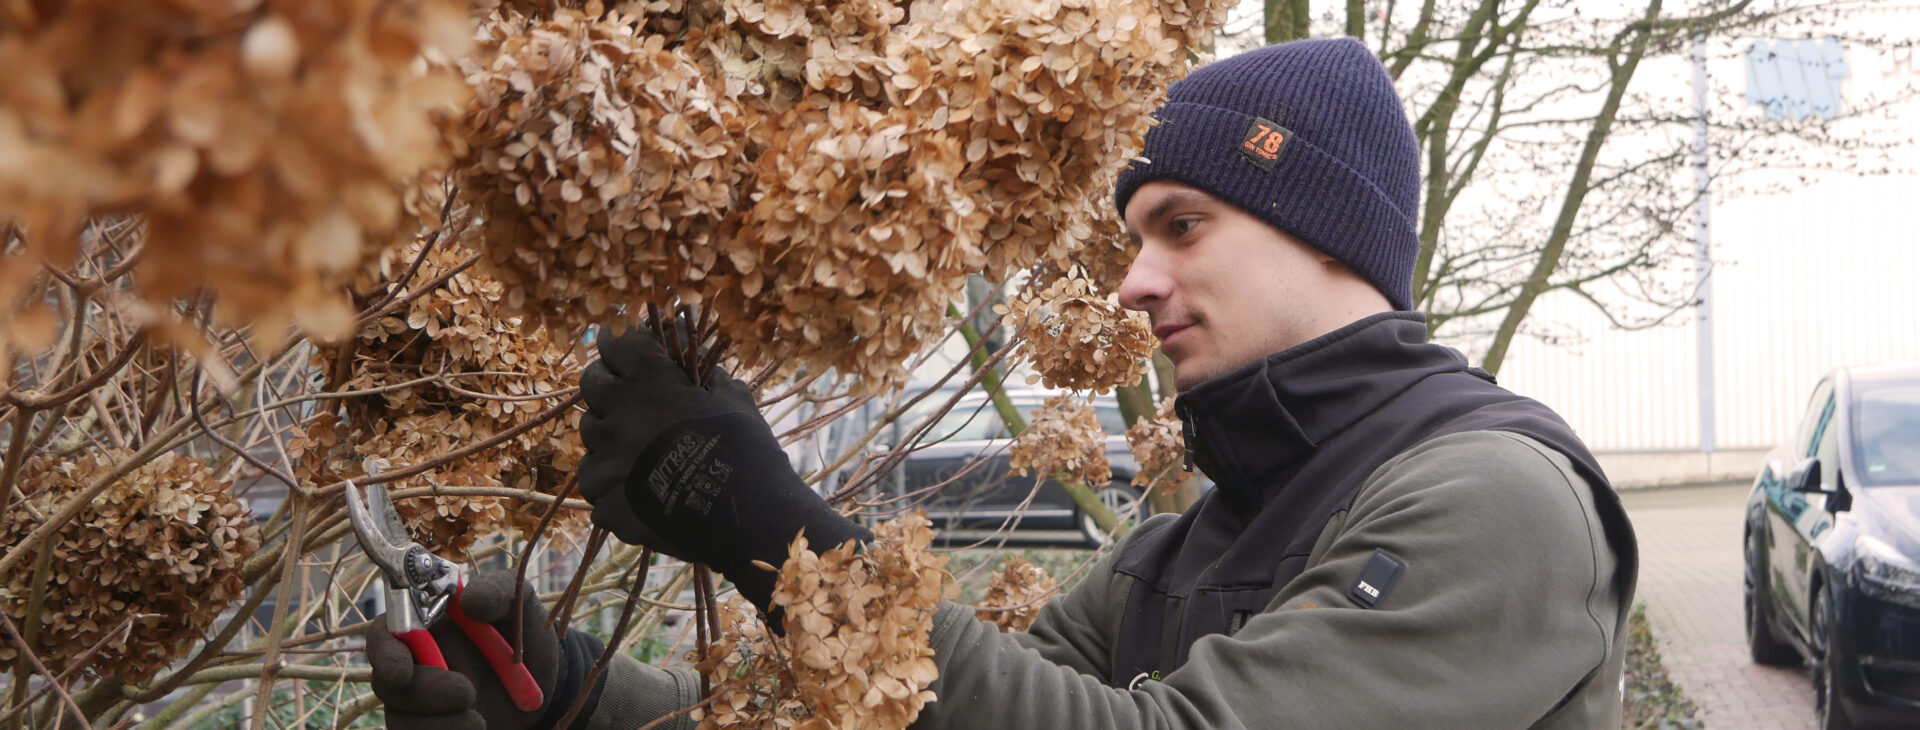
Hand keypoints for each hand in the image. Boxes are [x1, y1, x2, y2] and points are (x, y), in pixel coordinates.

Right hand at [366, 571, 601, 729]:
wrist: (545, 687)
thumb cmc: (522, 636)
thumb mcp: (520, 606)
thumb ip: (498, 592)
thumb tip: (468, 600)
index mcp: (424, 626)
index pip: (383, 634)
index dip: (384, 653)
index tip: (402, 672)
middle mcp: (412, 664)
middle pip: (386, 682)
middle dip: (425, 692)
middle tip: (468, 693)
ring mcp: (416, 702)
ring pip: (402, 718)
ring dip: (443, 721)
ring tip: (482, 719)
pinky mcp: (429, 727)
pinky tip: (479, 728)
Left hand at [576, 327, 868, 610]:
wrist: (749, 516)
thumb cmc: (746, 448)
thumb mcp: (732, 396)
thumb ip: (702, 372)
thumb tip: (689, 355)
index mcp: (648, 380)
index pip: (616, 343)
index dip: (622, 345)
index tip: (627, 351)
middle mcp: (617, 414)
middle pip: (592, 384)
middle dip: (610, 385)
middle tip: (632, 398)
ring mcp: (606, 461)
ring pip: (590, 437)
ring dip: (611, 438)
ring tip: (641, 452)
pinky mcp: (605, 502)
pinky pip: (597, 485)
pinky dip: (613, 486)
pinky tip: (639, 490)